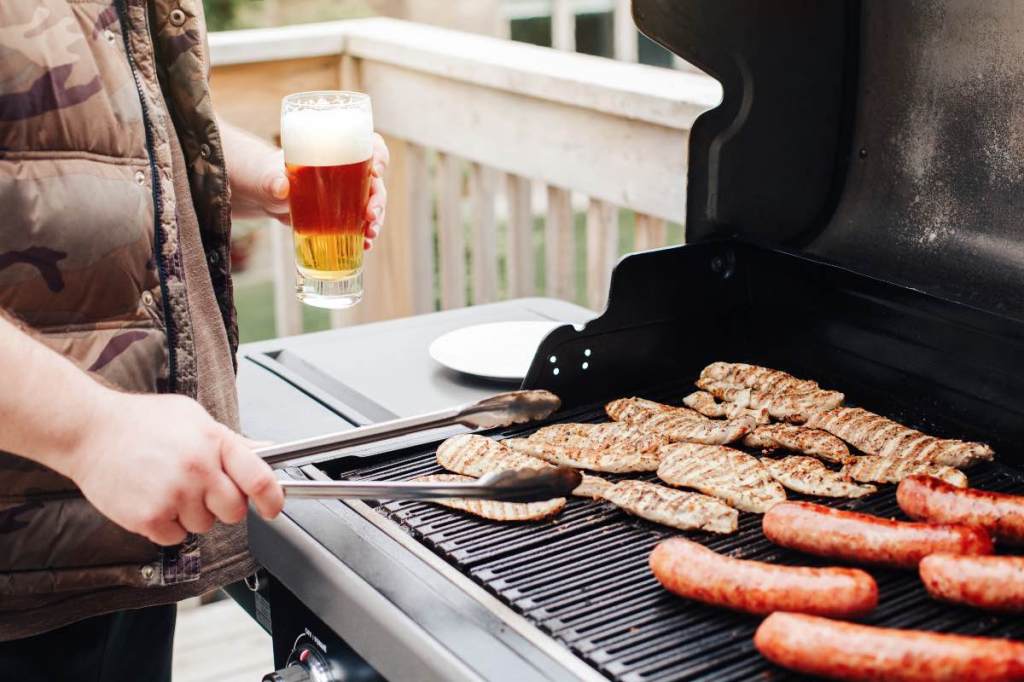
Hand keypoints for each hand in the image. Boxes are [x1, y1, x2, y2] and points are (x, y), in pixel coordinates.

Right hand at [67, 391, 283, 545]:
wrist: (89, 430)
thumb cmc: (141, 421)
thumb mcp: (194, 418)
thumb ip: (230, 441)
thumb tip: (265, 452)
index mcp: (214, 442)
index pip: (259, 478)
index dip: (273, 498)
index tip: (273, 507)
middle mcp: (198, 469)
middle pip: (234, 510)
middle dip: (224, 505)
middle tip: (202, 489)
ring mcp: (174, 495)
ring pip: (204, 525)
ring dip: (192, 514)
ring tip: (169, 487)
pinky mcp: (149, 517)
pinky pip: (176, 537)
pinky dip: (167, 526)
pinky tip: (153, 499)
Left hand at [253, 133, 390, 250]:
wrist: (267, 194)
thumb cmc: (270, 174)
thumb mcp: (270, 174)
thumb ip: (274, 179)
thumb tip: (281, 188)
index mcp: (337, 150)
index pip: (369, 145)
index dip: (380, 156)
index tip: (375, 171)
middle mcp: (348, 171)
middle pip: (375, 181)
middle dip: (378, 199)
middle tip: (371, 215)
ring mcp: (348, 194)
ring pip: (372, 204)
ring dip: (377, 220)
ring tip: (370, 234)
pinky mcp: (342, 214)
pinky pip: (361, 223)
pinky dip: (365, 235)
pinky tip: (365, 245)